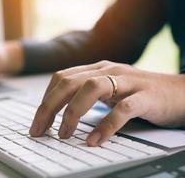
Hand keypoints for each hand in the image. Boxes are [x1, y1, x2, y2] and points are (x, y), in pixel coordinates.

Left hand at [29, 60, 184, 145]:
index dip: (45, 100)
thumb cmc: (141, 93)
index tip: (37, 122)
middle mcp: (108, 70)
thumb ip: (88, 95)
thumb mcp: (109, 90)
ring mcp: (127, 81)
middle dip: (49, 108)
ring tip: (64, 134)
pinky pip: (122, 109)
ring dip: (72, 113)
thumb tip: (60, 113)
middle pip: (69, 83)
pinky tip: (94, 140)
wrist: (181, 92)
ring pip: (91, 89)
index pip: (61, 79)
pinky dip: (106, 125)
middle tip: (39, 130)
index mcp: (97, 69)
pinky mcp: (145, 96)